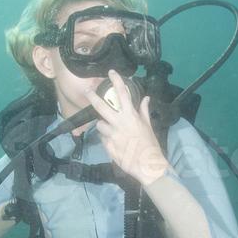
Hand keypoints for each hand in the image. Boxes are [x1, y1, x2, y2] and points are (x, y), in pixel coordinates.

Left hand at [85, 70, 170, 186]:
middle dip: (92, 97)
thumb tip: (146, 98)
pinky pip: (103, 138)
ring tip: (111, 131)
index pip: (122, 93)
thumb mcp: (148, 126)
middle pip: (101, 106)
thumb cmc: (150, 144)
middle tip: (87, 91)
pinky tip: (115, 143)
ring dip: (103, 125)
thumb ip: (144, 111)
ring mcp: (111, 135)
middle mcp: (119, 123)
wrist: (147, 165)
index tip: (111, 72)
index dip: (116, 81)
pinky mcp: (107, 145)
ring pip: (99, 124)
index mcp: (130, 116)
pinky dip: (107, 138)